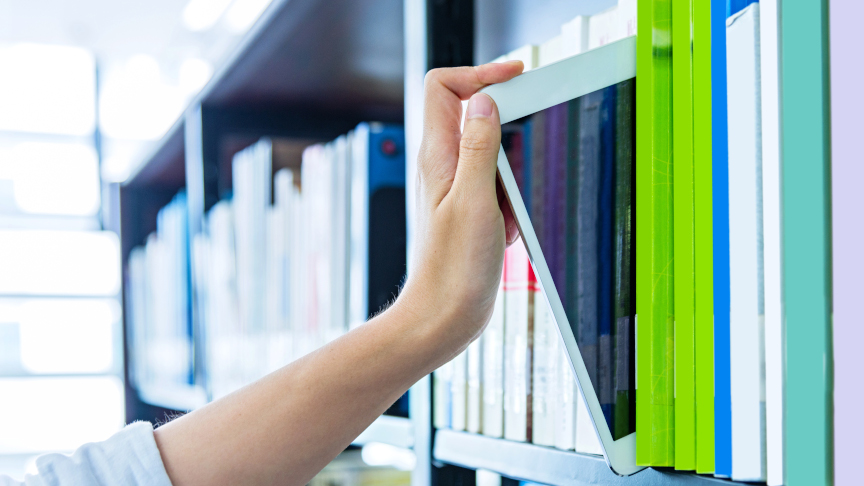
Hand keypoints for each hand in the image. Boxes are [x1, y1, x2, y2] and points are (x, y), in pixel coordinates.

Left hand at [397, 61, 523, 359]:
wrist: (445, 316)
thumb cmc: (454, 268)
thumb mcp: (475, 201)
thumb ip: (479, 148)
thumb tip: (485, 101)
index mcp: (439, 156)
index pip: (444, 87)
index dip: (479, 73)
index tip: (515, 76)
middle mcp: (445, 167)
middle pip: (474, 114)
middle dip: (508, 127)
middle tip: (526, 149)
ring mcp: (459, 188)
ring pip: (493, 153)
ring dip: (514, 173)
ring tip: (511, 206)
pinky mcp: (473, 210)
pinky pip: (500, 187)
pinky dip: (514, 200)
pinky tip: (509, 226)